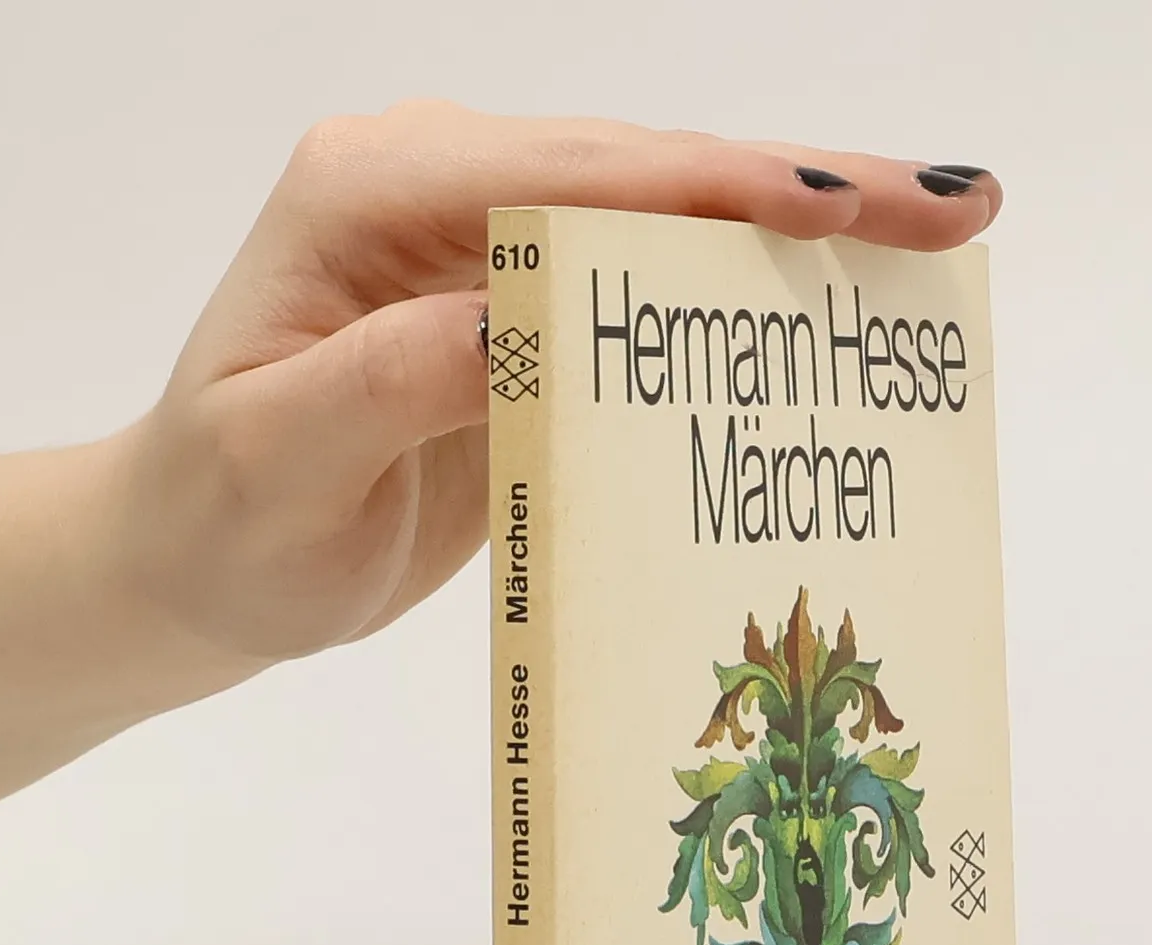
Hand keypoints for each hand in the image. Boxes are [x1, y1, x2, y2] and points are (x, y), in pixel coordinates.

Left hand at [112, 103, 1002, 665]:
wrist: (195, 563)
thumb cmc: (223, 520)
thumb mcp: (281, 457)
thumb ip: (391, 379)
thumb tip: (519, 318)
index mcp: (376, 190)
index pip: (577, 175)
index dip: (721, 187)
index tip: (845, 207)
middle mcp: (443, 191)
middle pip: (650, 174)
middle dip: (805, 192)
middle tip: (955, 211)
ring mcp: (491, 249)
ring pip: (667, 226)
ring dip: (796, 239)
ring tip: (931, 249)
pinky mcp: (524, 316)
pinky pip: (651, 301)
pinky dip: (743, 308)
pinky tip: (829, 320)